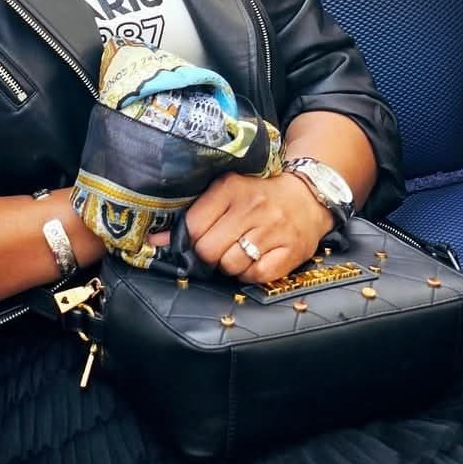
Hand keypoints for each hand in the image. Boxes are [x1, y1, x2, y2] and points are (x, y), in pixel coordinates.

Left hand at [185, 170, 329, 285]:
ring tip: (240, 251)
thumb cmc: (258, 195)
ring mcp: (273, 229)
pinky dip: (251, 274)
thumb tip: (155, 241)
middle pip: (209, 250)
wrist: (307, 196)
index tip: (199, 238)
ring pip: (230, 266)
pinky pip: (256, 276)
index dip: (191, 239)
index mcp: (230, 188)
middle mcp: (251, 207)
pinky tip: (256, 259)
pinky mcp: (291, 250)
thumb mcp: (226, 192)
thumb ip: (194, 214)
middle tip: (219, 248)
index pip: (193, 226)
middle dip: (209, 255)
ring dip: (230, 266)